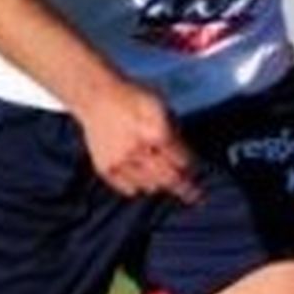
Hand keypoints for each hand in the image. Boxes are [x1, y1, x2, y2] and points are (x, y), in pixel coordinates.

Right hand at [77, 78, 200, 202]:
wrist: (96, 96)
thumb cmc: (132, 99)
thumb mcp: (161, 105)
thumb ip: (175, 131)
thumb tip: (187, 158)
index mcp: (156, 133)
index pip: (183, 162)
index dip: (191, 165)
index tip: (194, 168)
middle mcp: (138, 151)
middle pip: (170, 180)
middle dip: (186, 189)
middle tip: (197, 196)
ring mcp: (120, 162)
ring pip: (151, 187)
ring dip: (161, 183)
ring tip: (162, 174)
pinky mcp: (106, 169)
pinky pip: (131, 190)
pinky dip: (140, 185)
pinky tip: (141, 173)